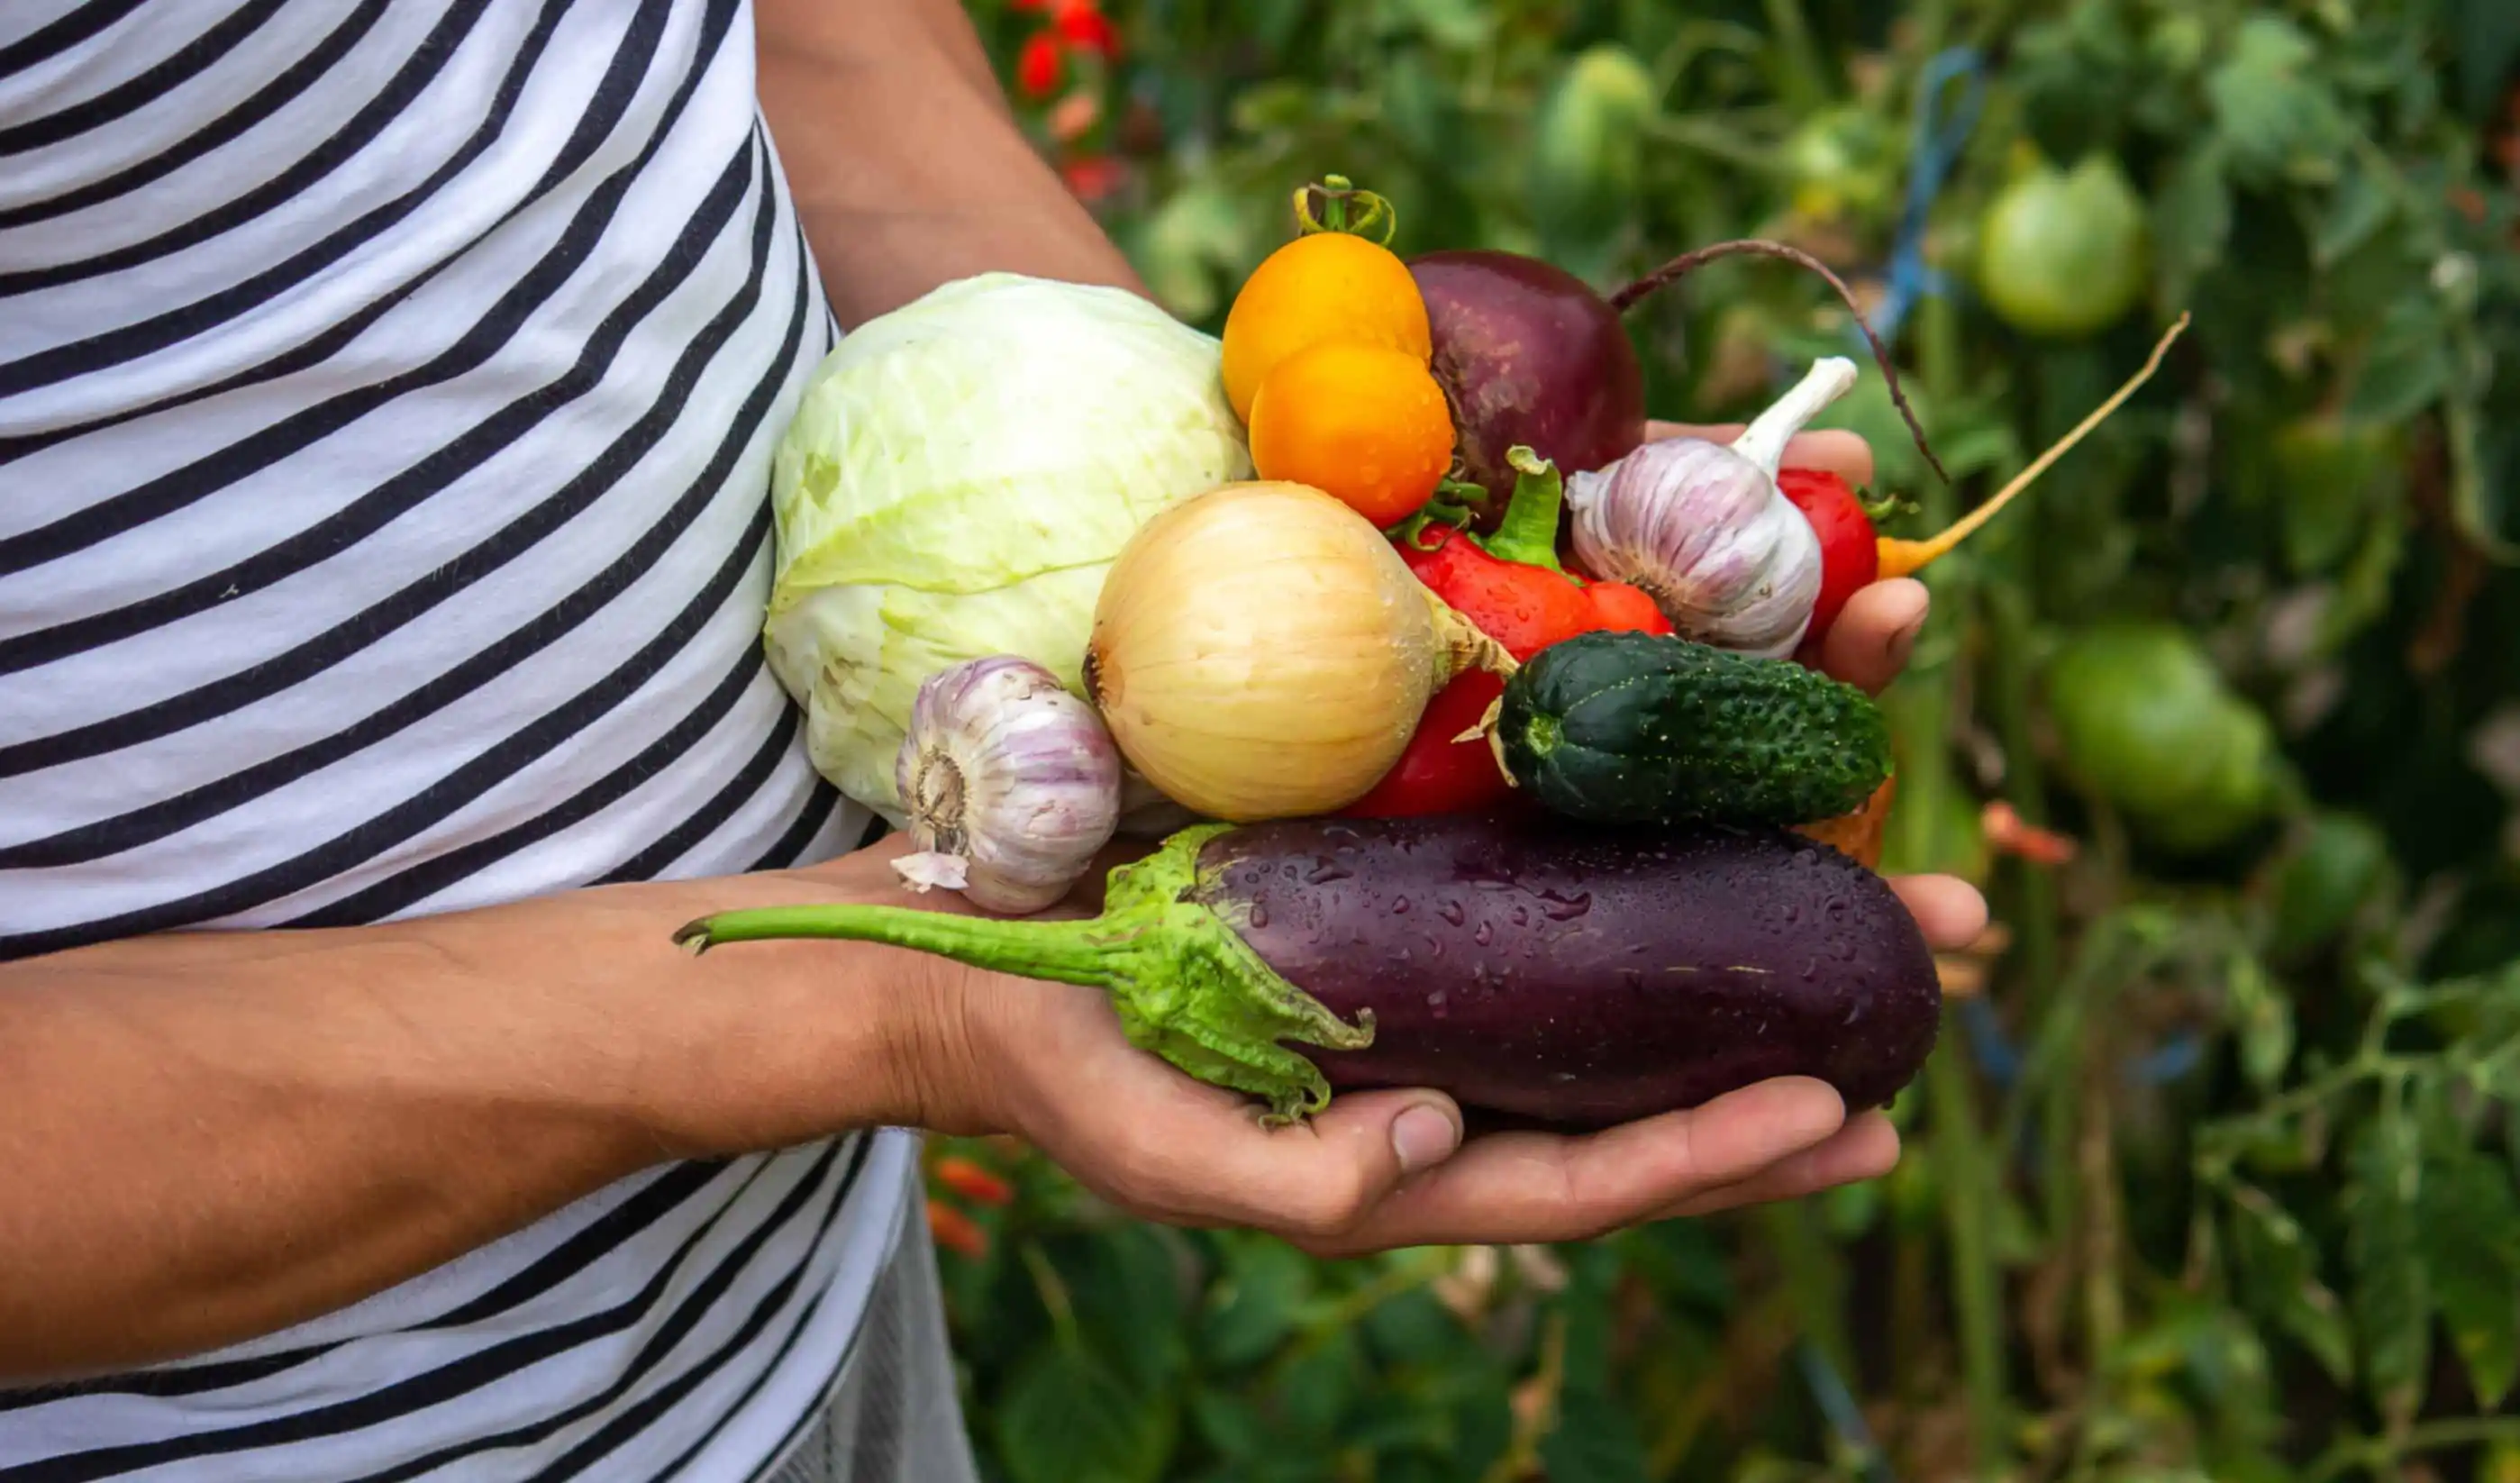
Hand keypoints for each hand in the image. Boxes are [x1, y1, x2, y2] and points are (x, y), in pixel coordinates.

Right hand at [897, 423, 1981, 1257]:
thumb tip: (1446, 1152)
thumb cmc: (1061, 1057)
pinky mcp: (1417, 840)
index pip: (1597, 1167)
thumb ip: (1290, 1184)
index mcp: (1419, 1141)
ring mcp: (1453, 940)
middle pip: (1662, 1042)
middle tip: (1958, 934)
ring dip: (1774, 875)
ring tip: (1900, 829)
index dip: (1718, 1150)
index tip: (1847, 1111)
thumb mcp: (1156, 1147)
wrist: (972, 931)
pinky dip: (1656, 781)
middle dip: (1813, 1006)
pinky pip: (1559, 822)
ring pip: (1636, 923)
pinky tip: (1733, 739)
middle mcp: (1466, 1039)